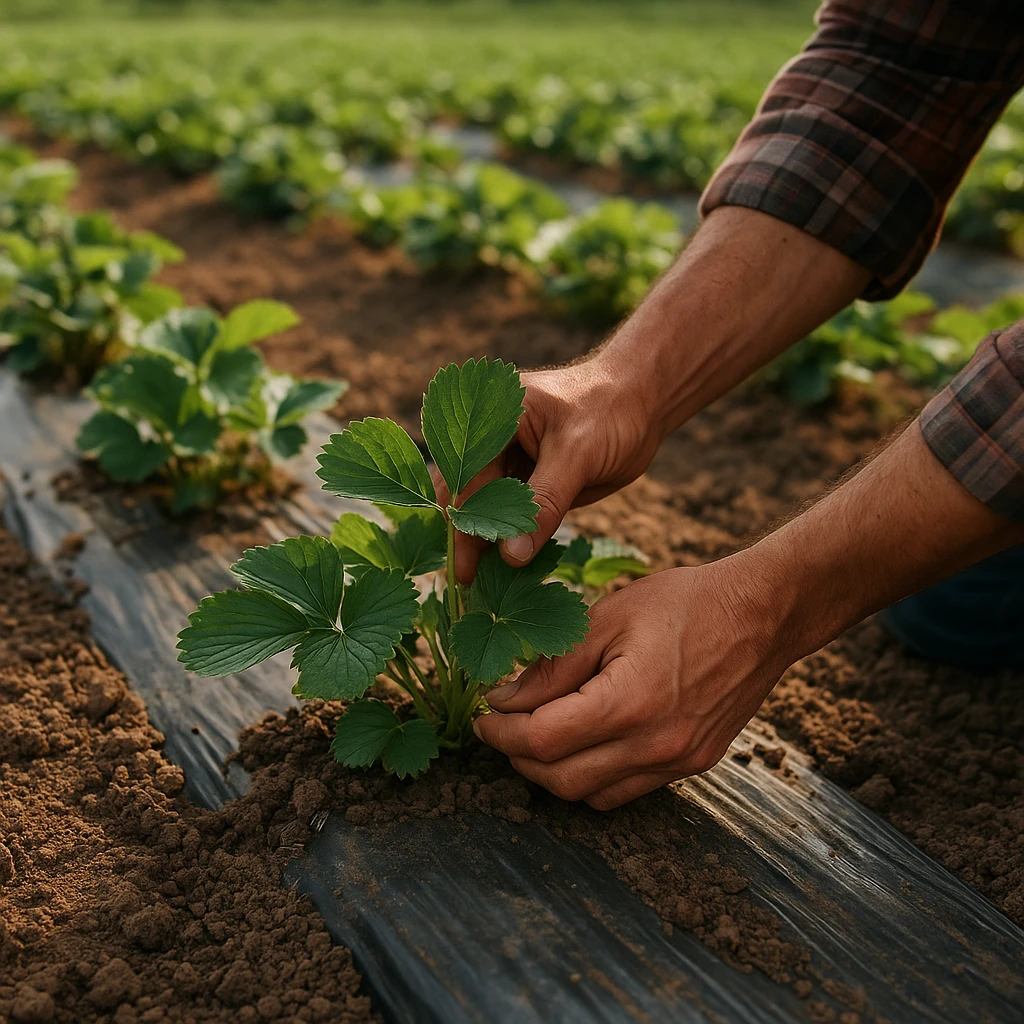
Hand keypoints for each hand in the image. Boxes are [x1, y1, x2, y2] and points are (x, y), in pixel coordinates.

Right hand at [443, 355, 664, 582]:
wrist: (645, 402)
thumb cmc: (610, 412)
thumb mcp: (577, 455)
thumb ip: (544, 504)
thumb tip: (511, 556)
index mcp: (492, 417)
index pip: (468, 479)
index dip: (465, 525)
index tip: (464, 569)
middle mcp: (492, 438)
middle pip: (467, 494)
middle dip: (467, 536)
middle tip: (465, 583)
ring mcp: (511, 459)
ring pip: (489, 508)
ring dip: (488, 541)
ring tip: (482, 583)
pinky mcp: (531, 479)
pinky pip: (514, 513)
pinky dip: (512, 537)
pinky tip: (509, 567)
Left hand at [473, 553, 792, 808]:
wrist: (763, 614)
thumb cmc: (684, 603)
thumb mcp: (608, 617)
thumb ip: (553, 666)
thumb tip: (504, 700)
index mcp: (630, 703)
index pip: (541, 740)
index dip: (500, 731)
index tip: (482, 714)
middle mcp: (656, 746)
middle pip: (560, 779)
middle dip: (518, 756)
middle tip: (501, 724)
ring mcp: (678, 762)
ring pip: (591, 796)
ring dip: (552, 773)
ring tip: (536, 734)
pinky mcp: (693, 765)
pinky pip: (625, 792)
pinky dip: (591, 779)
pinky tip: (582, 745)